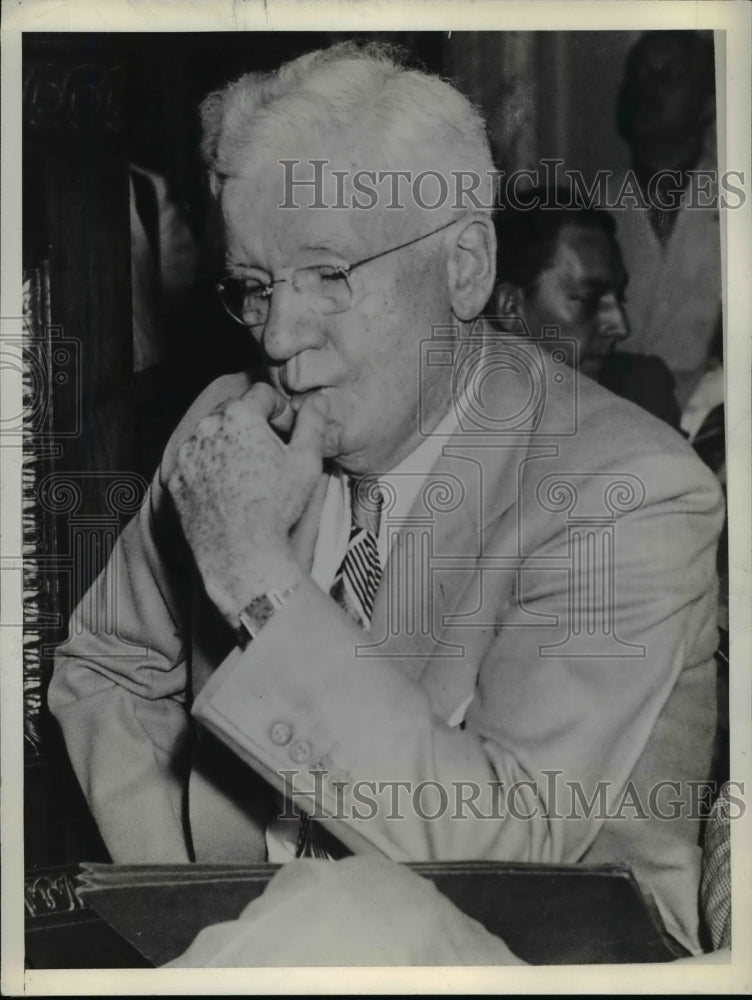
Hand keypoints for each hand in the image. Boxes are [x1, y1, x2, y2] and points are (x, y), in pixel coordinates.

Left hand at [167, 384, 328, 624]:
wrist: (242, 553)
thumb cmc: (277, 506)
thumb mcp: (307, 461)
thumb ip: (312, 423)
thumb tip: (317, 399)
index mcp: (240, 415)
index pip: (262, 394)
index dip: (278, 410)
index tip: (285, 431)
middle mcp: (207, 427)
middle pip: (233, 411)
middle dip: (251, 424)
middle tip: (268, 454)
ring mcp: (187, 453)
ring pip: (211, 435)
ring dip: (228, 444)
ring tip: (247, 474)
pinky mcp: (175, 478)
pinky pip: (194, 462)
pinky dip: (209, 468)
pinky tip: (227, 489)